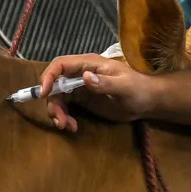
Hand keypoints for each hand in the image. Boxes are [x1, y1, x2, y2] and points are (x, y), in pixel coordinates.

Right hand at [39, 53, 155, 131]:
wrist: (147, 102)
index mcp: (89, 64)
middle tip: (59, 120)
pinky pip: (66, 107)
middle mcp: (81, 73)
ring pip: (58, 97)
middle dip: (53, 102)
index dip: (48, 76)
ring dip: (57, 112)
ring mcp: (80, 87)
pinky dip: (65, 117)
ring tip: (66, 126)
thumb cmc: (138, 89)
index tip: (43, 93)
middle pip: (55, 84)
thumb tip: (85, 76)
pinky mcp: (82, 100)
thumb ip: (105, 83)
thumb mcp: (124, 87)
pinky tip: (73, 127)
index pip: (61, 64)